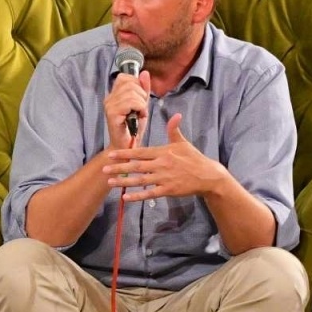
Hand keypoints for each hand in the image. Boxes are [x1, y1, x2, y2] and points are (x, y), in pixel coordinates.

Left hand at [103, 114, 226, 200]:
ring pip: (141, 180)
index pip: (140, 152)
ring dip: (124, 182)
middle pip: (137, 166)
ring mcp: (164, 178)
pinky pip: (150, 193)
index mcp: (163, 152)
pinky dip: (137, 196)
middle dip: (119, 168)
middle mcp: (162, 165)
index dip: (124, 153)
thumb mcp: (183, 143)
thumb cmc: (193, 158)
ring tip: (110, 182)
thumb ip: (174, 130)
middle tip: (104, 169)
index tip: (111, 154)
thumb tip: (175, 114)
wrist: (208, 176)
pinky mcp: (168, 190)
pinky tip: (125, 197)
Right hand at [104, 67, 150, 147]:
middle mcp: (109, 99)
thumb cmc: (133, 128)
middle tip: (140, 109)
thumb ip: (143, 89)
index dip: (136, 85)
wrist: (127, 147)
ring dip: (142, 104)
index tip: (139, 98)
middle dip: (141, 95)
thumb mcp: (142, 105)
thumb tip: (144, 73)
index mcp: (114, 95)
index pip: (124, 77)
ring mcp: (109, 106)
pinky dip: (140, 109)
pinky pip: (131, 103)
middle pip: (130, 84)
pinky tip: (138, 117)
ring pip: (132, 93)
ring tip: (139, 114)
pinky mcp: (112, 114)